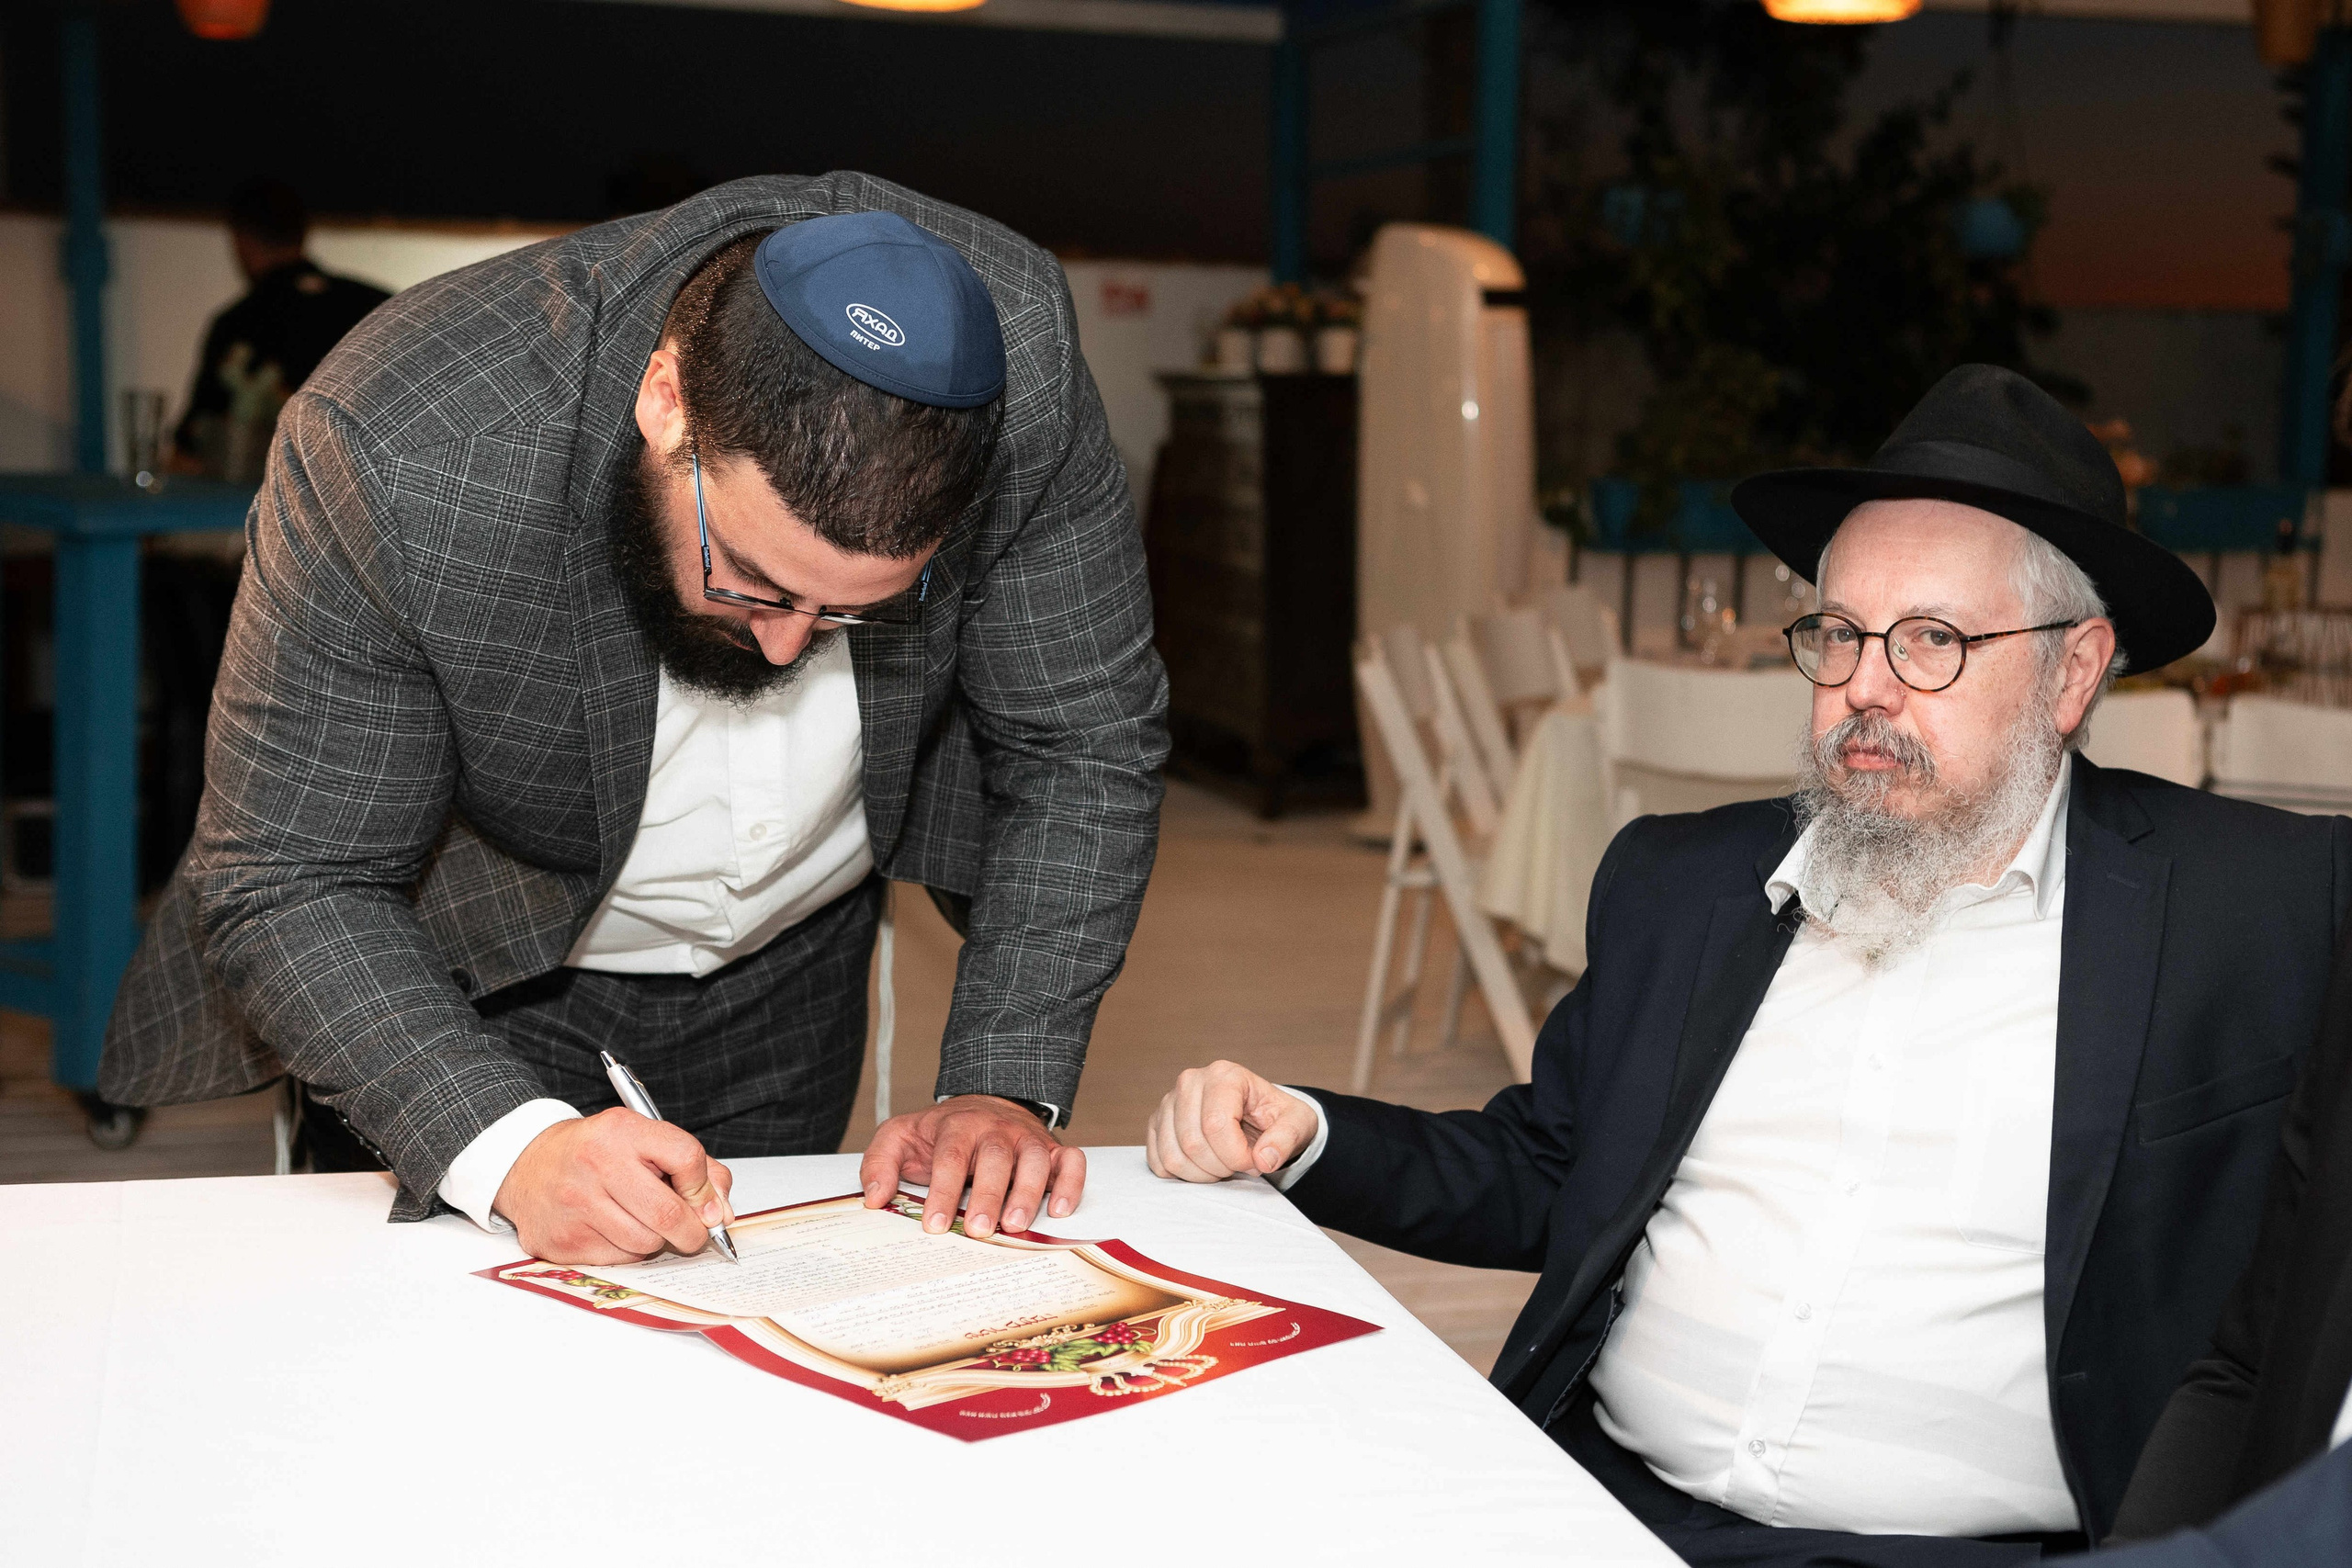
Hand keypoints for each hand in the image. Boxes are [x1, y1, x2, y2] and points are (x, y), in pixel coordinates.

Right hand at [494, 1108, 735, 1264]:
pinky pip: (620, 1260)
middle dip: (693, 1232)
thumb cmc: (597, 1154)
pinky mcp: (563, 1241)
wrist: (528, 1166)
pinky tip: (613, 1230)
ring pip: (647, 1243)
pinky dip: (628, 1251)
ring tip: (641, 1222)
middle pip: (670, 1214)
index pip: (687, 1157)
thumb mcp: (643, 1141)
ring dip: (656, 1241)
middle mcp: (596, 1164)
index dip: (705, 1187)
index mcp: (621, 1131)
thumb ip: (694, 1169)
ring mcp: (576, 1205)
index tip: (707, 1202)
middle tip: (693, 1233)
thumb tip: (722, 1215)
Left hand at [860, 1096, 1084, 1238]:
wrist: (981, 1105)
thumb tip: (874, 1197)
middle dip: (989, 1195)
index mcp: (957, 1126)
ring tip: (1015, 1224)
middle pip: (996, 1158)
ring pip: (1036, 1159)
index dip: (944, 1191)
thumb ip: (879, 1164)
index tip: (936, 1225)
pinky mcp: (1053, 1149)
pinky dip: (1071, 1183)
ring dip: (1028, 1192)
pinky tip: (1058, 1210)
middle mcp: (996, 1129)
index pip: (950, 1157)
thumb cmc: (939, 1133)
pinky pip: (1072, 1161)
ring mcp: (1027, 1138)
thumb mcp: (899, 1137)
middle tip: (980, 1230)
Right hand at [1145, 1060, 1317, 1183]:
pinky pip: (1157, 1161)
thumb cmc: (1278, 1118)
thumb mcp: (1298, 1124)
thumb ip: (1286, 1139)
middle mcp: (1190, 1081)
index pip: (1216, 1125)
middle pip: (1192, 1142)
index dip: (1236, 1155)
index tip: (1256, 1162)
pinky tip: (1204, 1166)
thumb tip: (1264, 1159)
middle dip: (1220, 1167)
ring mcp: (1169, 1102)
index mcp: (1224, 1074)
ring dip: (1201, 1174)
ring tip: (1223, 1166)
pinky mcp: (1158, 1123)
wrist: (1260, 1118)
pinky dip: (1181, 1174)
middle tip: (1240, 1165)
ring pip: (1172, 1155)